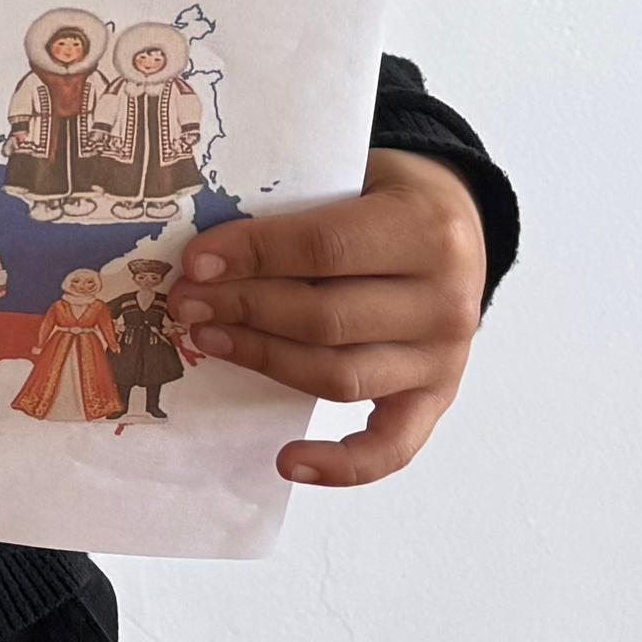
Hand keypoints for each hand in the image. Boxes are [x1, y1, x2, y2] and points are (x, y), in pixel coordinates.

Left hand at [171, 151, 486, 487]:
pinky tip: (288, 462)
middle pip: (326, 319)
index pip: (324, 249)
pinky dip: (343, 465)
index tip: (195, 263)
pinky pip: (392, 446)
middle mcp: (448, 301)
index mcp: (428, 230)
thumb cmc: (383, 198)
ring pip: (341, 376)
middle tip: (186, 301)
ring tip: (208, 338)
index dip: (252, 256)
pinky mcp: (437, 398)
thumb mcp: (353, 176)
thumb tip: (205, 248)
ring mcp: (446, 358)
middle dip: (244, 310)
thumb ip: (294, 205)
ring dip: (264, 360)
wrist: (456, 226)